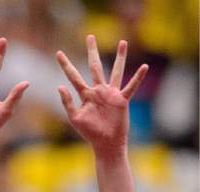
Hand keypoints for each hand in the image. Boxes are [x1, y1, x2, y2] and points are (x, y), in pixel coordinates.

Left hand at [56, 35, 147, 156]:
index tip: (58, 53)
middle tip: (90, 36)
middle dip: (92, 51)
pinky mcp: (121, 100)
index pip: (74, 76)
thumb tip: (60, 86)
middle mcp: (98, 91)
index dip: (66, 65)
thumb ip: (67, 103)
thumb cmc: (90, 133)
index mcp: (86, 95)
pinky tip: (144, 67)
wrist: (105, 144)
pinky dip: (137, 77)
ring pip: (115, 71)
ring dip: (120, 57)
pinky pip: (131, 86)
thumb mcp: (75, 118)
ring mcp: (111, 94)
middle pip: (95, 66)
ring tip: (123, 42)